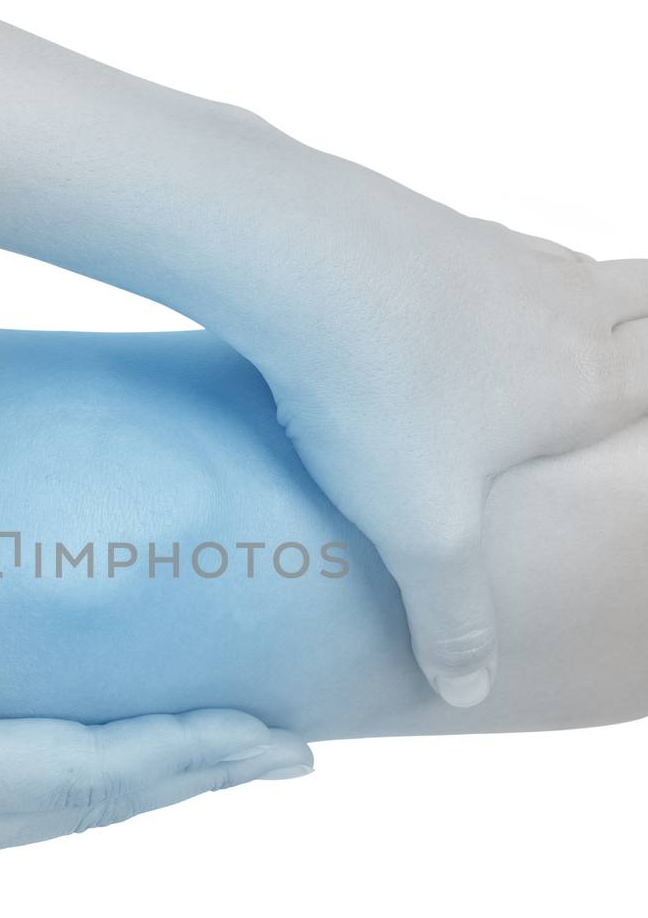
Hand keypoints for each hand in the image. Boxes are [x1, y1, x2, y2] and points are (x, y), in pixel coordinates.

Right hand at [0, 338, 310, 917]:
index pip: (94, 771)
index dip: (194, 757)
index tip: (282, 748)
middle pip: (97, 806)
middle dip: (193, 773)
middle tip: (283, 747)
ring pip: (54, 821)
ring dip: (136, 785)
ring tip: (204, 750)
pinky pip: (2, 821)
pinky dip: (68, 791)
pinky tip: (73, 761)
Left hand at [192, 111, 647, 706]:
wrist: (302, 256)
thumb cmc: (377, 392)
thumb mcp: (421, 532)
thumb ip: (453, 618)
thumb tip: (470, 691)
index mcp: (590, 391)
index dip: (644, 432)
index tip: (631, 441)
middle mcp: (574, 316)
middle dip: (645, 348)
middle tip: (625, 377)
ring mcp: (514, 260)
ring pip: (591, 275)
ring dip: (597, 303)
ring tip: (574, 336)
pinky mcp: (451, 226)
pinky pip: (512, 251)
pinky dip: (515, 277)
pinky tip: (471, 299)